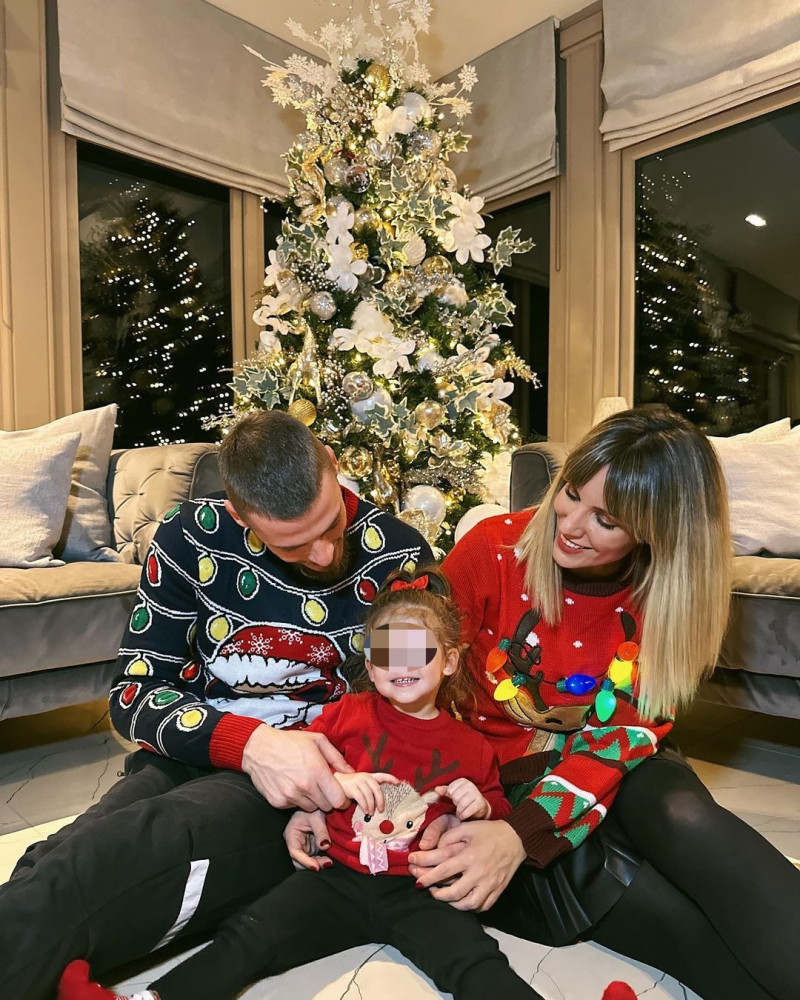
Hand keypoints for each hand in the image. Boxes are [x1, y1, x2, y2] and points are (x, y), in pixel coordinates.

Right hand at [242, 725, 353, 810]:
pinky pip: (294, 807)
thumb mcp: (318, 741)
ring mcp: (290, 796)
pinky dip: (296, 799)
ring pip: (311, 807)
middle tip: (321, 786)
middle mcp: (304, 786)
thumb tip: (352, 773)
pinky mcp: (278, 802)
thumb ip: (337, 758)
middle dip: (328, 798)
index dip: (342, 800)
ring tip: (305, 783)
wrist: (259, 748)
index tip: (340, 795)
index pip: (338, 800)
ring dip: (312, 799)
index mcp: (317, 772)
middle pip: (326, 807)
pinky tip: (291, 785)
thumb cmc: (290, 742)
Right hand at [283, 809, 332, 870]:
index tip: (316, 867)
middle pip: (300, 861)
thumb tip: (325, 846)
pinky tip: (329, 859)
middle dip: (313, 864)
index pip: (295, 852)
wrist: (317, 802)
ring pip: (307, 861)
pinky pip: (313, 858)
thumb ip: (321, 831)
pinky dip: (321, 860)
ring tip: (329, 862)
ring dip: (318, 863)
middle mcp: (295, 842)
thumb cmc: (313, 808)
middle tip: (327, 863)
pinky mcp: (310, 847)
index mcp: (291, 834)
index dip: (305, 861)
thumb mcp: (316, 817)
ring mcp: (303, 846)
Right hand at [334, 771, 397, 813]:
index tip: (398, 783)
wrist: (335, 783)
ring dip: (371, 806)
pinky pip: (361, 798)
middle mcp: (365, 777)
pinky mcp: (351, 787)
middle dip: (380, 800)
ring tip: (371, 813)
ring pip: (369, 795)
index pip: (382, 775)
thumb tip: (379, 804)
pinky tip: (365, 811)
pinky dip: (365, 806)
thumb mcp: (362, 786)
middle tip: (381, 809)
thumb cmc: (351, 787)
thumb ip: (369, 791)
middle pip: (377, 788)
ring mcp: (358, 781)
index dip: (390, 778)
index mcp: (369, 776)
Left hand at [409, 820, 525, 911]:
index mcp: (469, 857)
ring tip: (445, 898)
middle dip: (437, 895)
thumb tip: (434, 848)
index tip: (418, 882)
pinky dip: (471, 908)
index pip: (443, 872)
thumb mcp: (467, 827)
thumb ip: (449, 837)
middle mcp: (479, 873)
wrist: (516, 838)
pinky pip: (483, 906)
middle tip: (430, 891)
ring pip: (468, 904)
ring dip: (453, 904)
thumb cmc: (489, 832)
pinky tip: (463, 902)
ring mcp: (489, 884)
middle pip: (454, 893)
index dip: (428, 878)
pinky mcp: (498, 890)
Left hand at [435, 778, 490, 820]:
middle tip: (458, 806)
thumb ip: (444, 791)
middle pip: (456, 797)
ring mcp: (477, 793)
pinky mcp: (480, 803)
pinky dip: (463, 815)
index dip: (451, 797)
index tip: (454, 798)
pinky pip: (468, 811)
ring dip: (459, 811)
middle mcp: (471, 785)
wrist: (479, 806)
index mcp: (463, 781)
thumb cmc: (464, 798)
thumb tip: (436, 790)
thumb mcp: (453, 793)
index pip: (450, 789)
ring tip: (459, 812)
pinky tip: (463, 816)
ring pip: (462, 804)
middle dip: (456, 804)